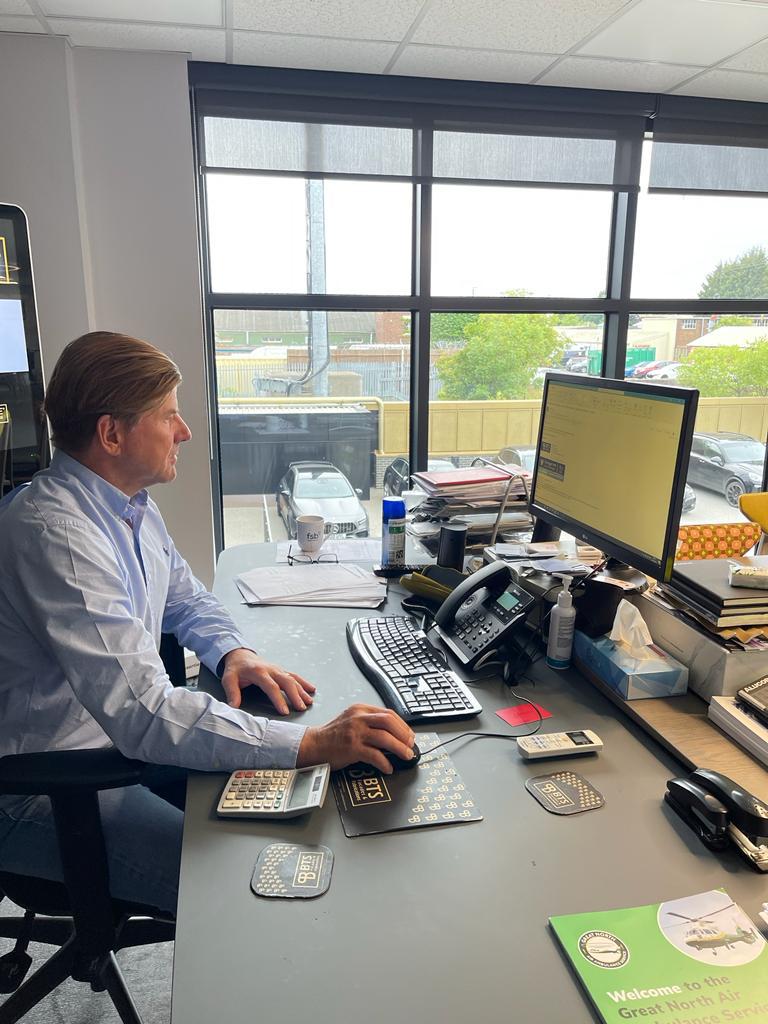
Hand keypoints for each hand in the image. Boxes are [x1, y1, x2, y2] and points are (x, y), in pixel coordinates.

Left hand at [220, 648, 315, 714]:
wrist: (240, 654)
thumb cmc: (235, 669)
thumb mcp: (228, 679)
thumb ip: (232, 692)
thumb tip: (234, 707)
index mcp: (259, 672)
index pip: (271, 686)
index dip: (278, 699)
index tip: (284, 711)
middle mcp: (271, 669)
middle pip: (286, 681)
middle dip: (295, 695)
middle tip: (301, 708)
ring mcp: (278, 669)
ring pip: (293, 679)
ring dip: (302, 690)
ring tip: (309, 702)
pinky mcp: (281, 670)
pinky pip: (294, 676)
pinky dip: (304, 682)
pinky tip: (311, 689)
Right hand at [296, 703, 414, 773]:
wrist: (314, 745)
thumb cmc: (333, 735)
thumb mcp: (352, 720)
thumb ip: (369, 722)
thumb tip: (393, 733)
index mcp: (360, 709)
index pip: (387, 714)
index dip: (402, 725)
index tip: (409, 735)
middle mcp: (358, 718)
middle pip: (389, 722)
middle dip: (403, 734)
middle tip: (410, 745)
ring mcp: (354, 732)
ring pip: (385, 738)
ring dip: (399, 748)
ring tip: (406, 756)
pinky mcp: (351, 748)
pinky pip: (374, 755)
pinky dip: (384, 762)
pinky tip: (388, 767)